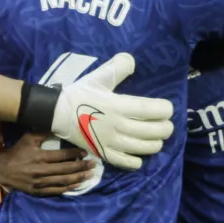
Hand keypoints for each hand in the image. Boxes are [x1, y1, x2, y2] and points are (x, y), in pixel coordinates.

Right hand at [0, 132, 94, 196]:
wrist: (4, 170)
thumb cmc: (18, 152)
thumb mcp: (29, 138)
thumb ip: (44, 133)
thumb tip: (60, 127)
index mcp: (40, 157)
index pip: (62, 156)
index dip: (75, 154)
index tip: (85, 153)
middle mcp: (41, 170)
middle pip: (65, 169)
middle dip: (81, 167)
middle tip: (93, 164)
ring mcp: (40, 183)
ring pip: (63, 181)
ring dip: (78, 178)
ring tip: (89, 175)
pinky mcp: (38, 191)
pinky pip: (56, 190)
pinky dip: (68, 188)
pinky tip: (77, 184)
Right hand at [50, 53, 173, 170]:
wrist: (56, 113)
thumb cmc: (79, 94)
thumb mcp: (98, 77)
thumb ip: (117, 67)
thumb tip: (133, 61)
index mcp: (117, 105)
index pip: (150, 110)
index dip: (164, 110)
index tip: (167, 109)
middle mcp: (116, 125)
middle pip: (150, 131)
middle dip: (165, 128)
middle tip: (167, 125)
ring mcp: (109, 141)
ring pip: (140, 148)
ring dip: (154, 144)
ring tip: (158, 140)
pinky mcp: (101, 152)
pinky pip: (123, 161)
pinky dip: (135, 161)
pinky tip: (140, 157)